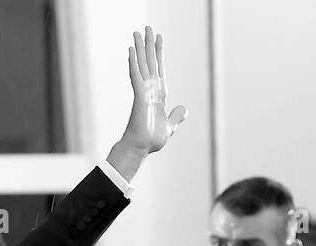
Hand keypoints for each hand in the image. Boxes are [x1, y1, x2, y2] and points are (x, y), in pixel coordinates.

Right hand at [118, 27, 185, 154]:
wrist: (140, 148)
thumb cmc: (151, 140)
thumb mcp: (170, 126)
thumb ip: (176, 116)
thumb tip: (183, 109)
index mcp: (158, 94)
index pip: (159, 68)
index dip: (158, 53)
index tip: (158, 38)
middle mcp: (150, 89)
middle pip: (150, 62)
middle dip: (148, 44)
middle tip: (146, 28)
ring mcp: (143, 90)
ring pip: (142, 64)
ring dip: (140, 47)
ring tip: (137, 32)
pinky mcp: (138, 95)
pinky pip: (135, 74)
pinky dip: (133, 62)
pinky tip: (131, 50)